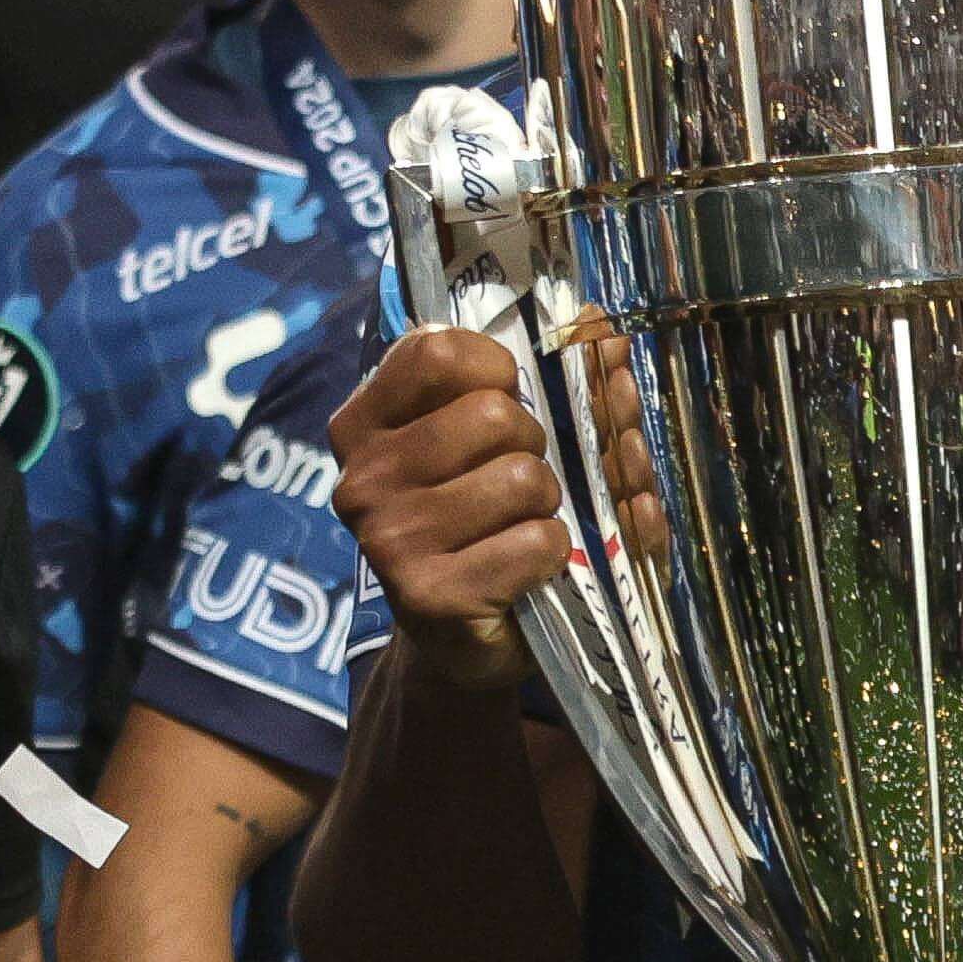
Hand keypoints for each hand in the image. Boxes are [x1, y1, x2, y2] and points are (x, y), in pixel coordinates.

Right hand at [329, 327, 565, 696]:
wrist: (464, 640)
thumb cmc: (484, 524)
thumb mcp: (499, 445)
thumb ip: (549, 380)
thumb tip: (600, 321)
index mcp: (365, 425)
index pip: (436, 351)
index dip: (495, 367)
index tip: (506, 397)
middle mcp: (363, 478)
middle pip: (494, 414)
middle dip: (534, 446)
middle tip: (521, 481)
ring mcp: (390, 539)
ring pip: (522, 479)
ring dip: (547, 504)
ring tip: (523, 525)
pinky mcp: (430, 597)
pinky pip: (535, 543)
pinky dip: (553, 554)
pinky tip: (529, 571)